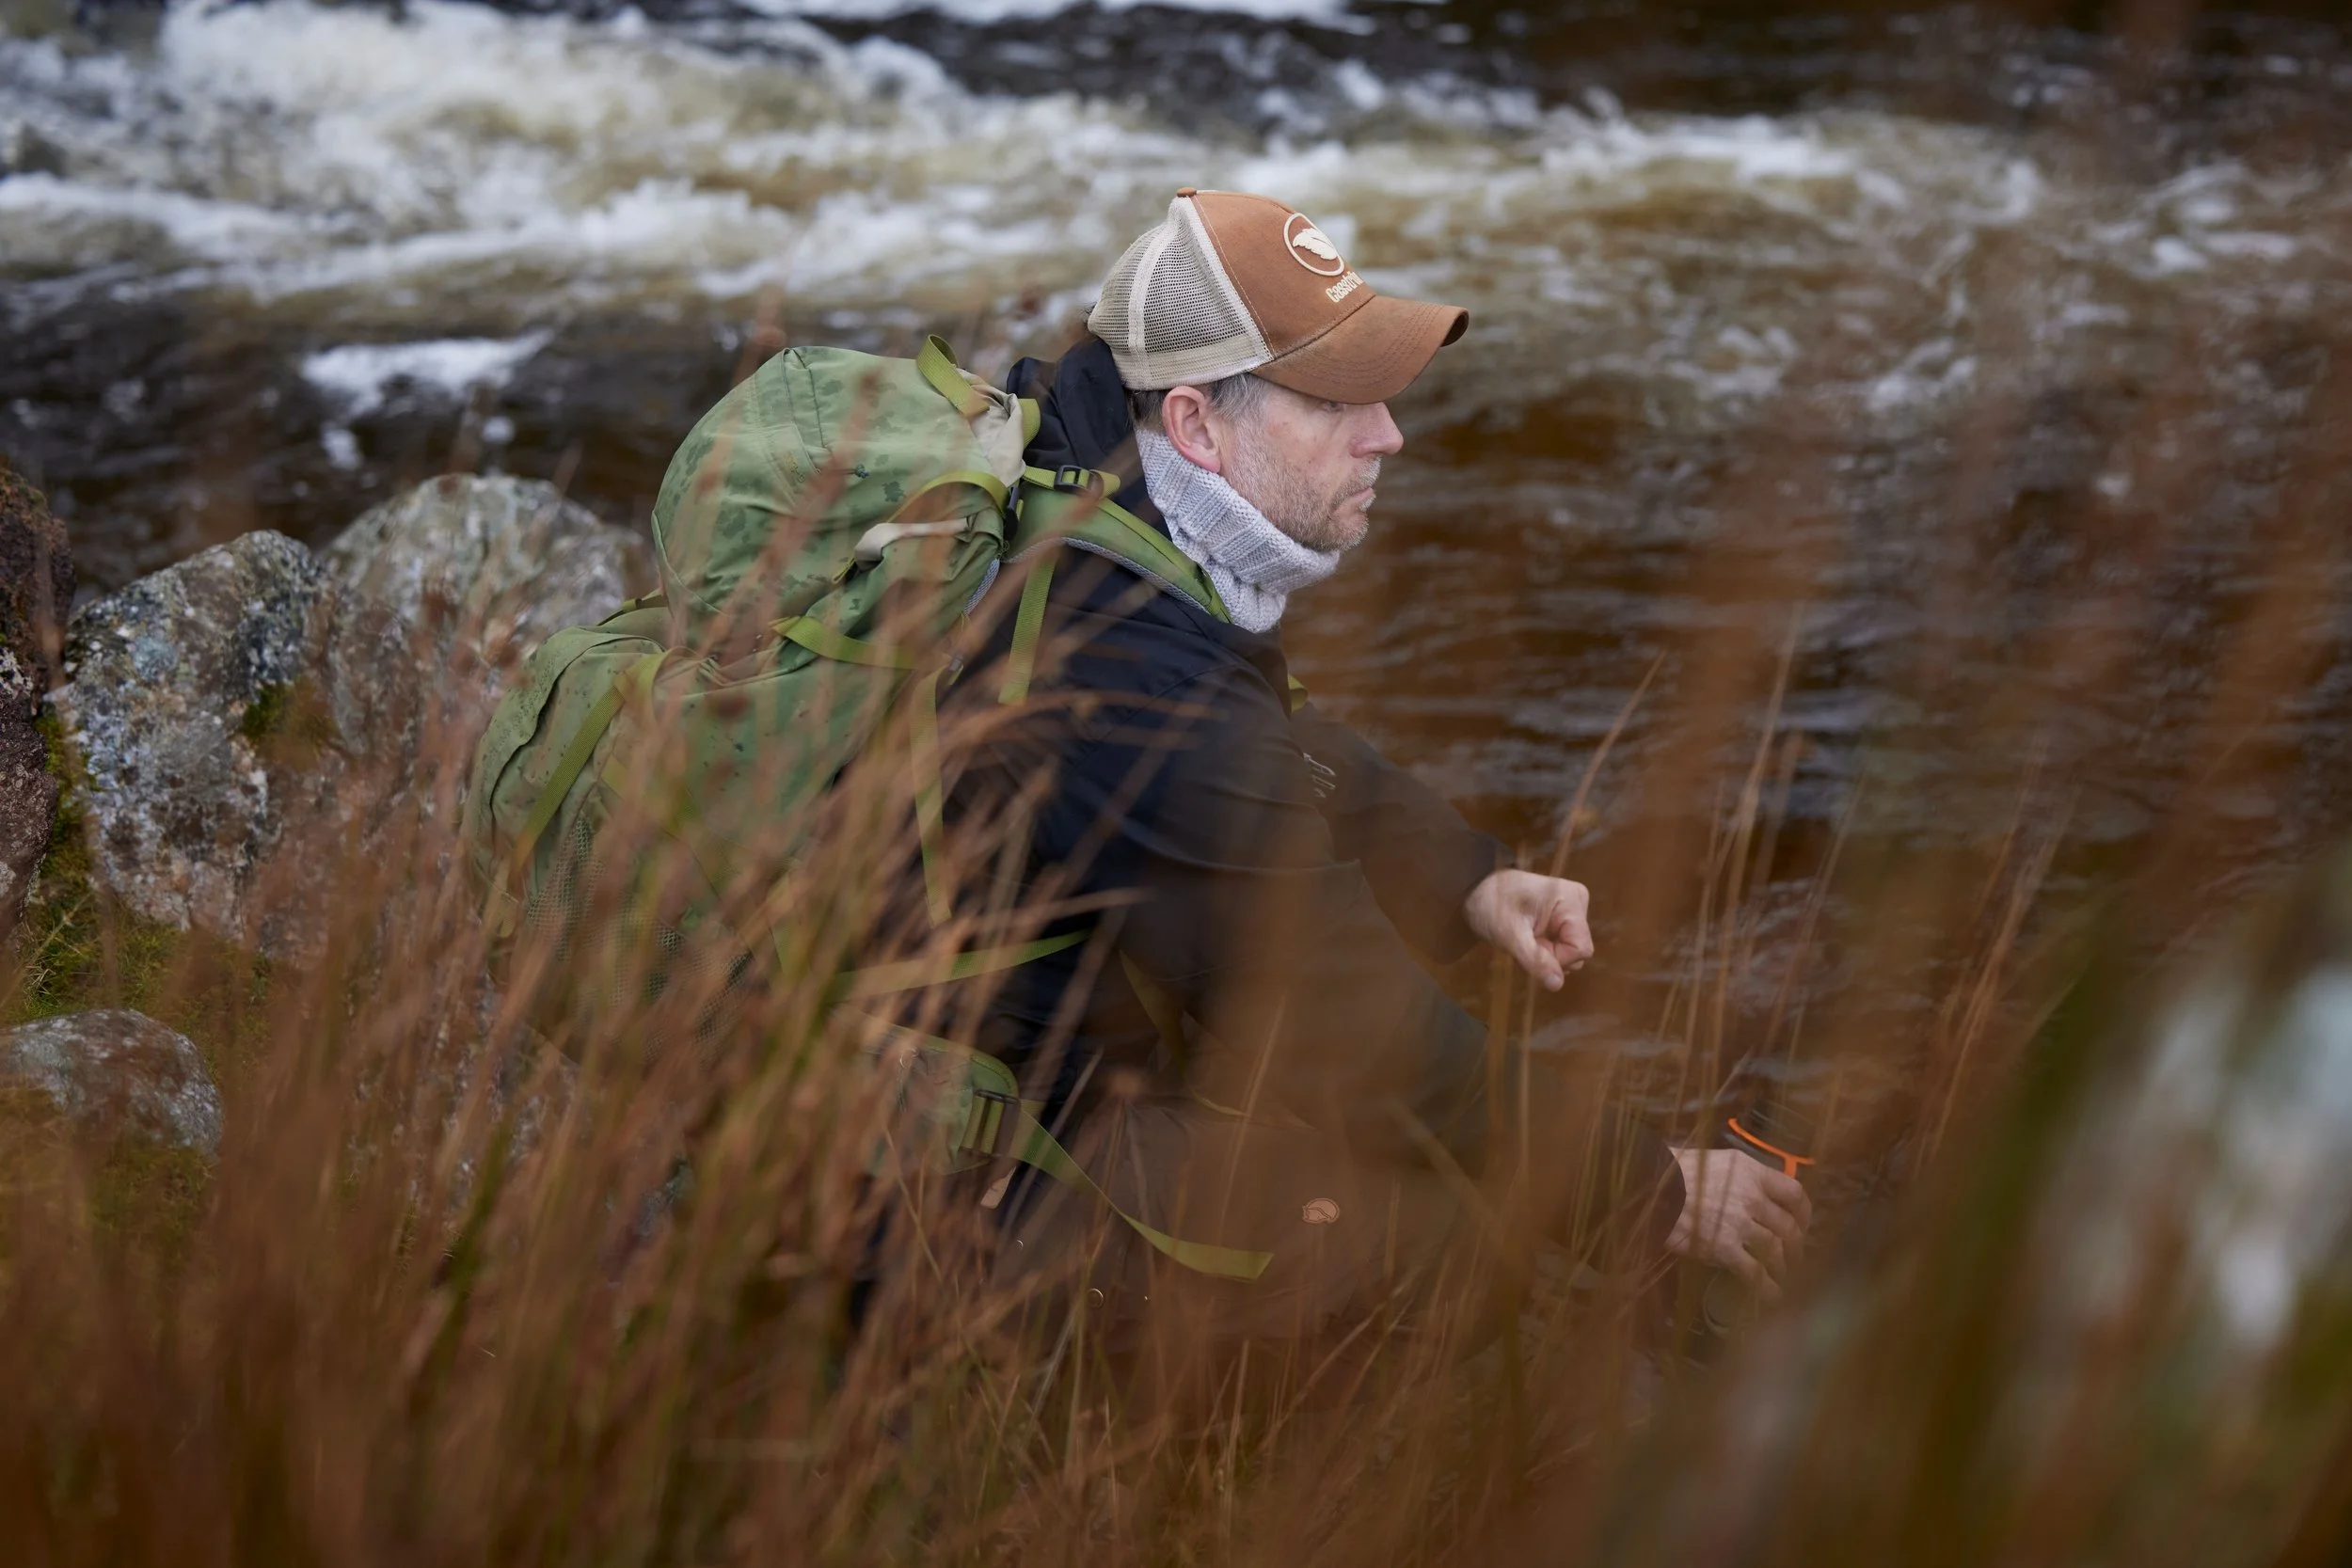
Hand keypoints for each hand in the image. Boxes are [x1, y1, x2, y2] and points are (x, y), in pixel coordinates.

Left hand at [1462, 869, 1592, 990]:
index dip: (1557, 958)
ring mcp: (1571, 909)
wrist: (1475, 889)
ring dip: (1545, 954)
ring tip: (1522, 939)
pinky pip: (1561, 945)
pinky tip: (1526, 938)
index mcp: (1571, 900)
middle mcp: (1578, 902)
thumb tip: (1557, 985)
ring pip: (1569, 951)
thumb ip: (1535, 960)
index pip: (1581, 948)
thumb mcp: (1509, 934)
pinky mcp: (1562, 916)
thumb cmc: (1489, 904)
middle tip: (1522, 943)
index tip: (1530, 947)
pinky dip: (1544, 949)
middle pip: (1577, 950)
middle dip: (1550, 956)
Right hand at [1666, 1148, 1812, 1297]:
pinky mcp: (1723, 1247)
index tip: (1801, 1225)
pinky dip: (1767, 1287)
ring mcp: (1738, 1223)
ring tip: (1781, 1276)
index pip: (1794, 1193)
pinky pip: (1754, 1272)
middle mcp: (1751, 1196)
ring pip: (1776, 1250)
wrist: (1650, 1185)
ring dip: (1783, 1267)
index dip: (1804, 1213)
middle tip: (1794, 1258)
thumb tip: (1760, 1196)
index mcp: (1752, 1171)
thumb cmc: (1678, 1170)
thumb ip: (1743, 1177)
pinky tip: (1771, 1296)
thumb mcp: (1718, 1162)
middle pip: (1789, 1227)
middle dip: (1796, 1247)